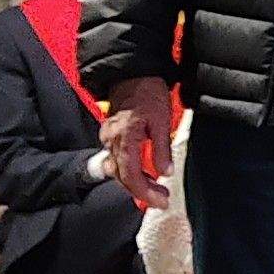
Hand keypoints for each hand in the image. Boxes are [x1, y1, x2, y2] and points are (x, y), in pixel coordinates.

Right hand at [100, 77, 175, 209]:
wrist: (133, 72)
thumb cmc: (148, 92)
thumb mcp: (161, 120)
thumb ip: (161, 149)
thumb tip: (165, 173)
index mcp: (123, 139)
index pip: (131, 176)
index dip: (145, 193)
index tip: (161, 201)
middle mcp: (111, 141)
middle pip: (122, 176)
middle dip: (142, 191)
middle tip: (162, 199)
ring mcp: (108, 138)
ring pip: (119, 169)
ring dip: (137, 182)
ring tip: (156, 190)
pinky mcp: (111, 134)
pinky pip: (118, 159)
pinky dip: (130, 170)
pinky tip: (144, 174)